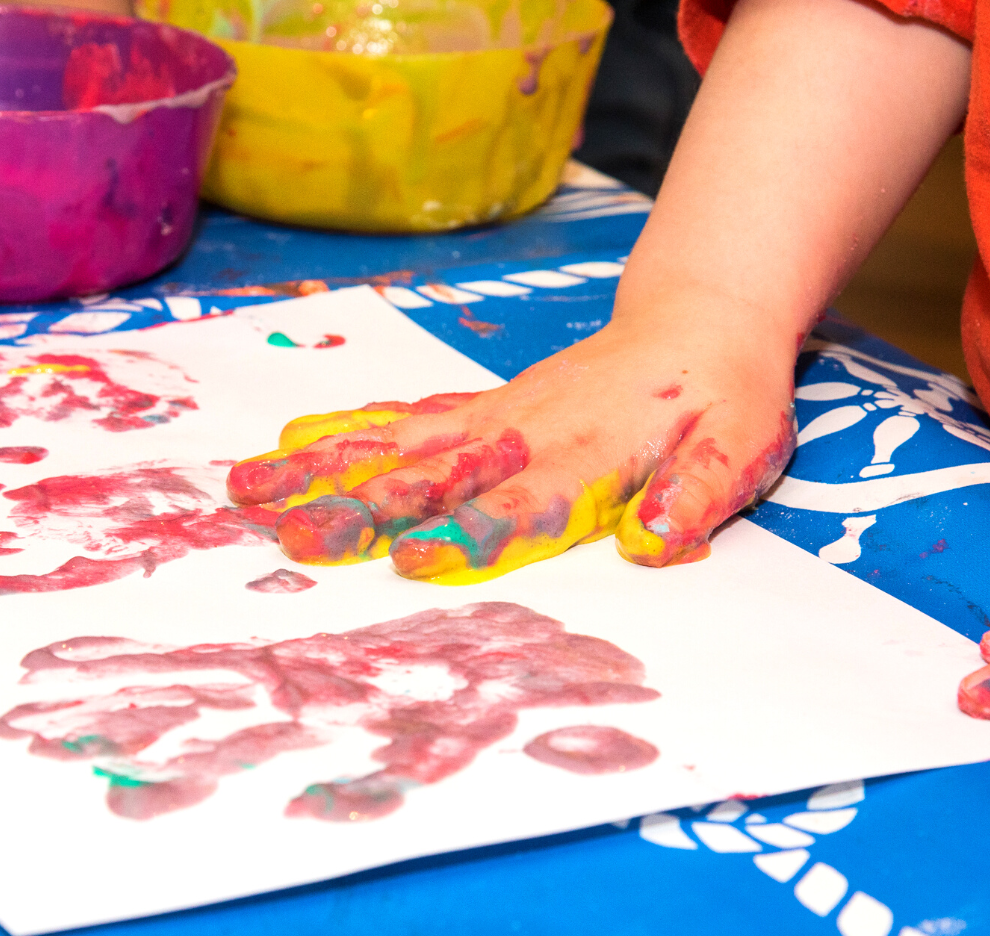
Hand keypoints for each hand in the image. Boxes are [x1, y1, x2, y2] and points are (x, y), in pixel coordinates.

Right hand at [226, 314, 796, 582]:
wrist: (700, 320)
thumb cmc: (723, 396)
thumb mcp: (739, 446)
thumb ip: (696, 493)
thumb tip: (656, 544)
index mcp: (586, 456)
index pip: (519, 504)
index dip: (467, 534)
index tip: (410, 561)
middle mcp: (525, 433)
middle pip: (433, 474)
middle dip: (361, 507)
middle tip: (294, 537)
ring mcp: (496, 415)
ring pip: (398, 439)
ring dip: (325, 465)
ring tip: (251, 487)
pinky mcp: (483, 406)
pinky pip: (407, 416)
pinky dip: (348, 429)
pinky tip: (293, 443)